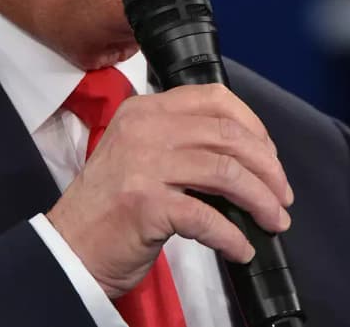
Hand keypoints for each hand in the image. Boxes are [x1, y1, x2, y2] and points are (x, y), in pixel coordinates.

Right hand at [46, 83, 292, 297]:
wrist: (67, 250)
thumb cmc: (110, 209)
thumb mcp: (142, 156)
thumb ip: (185, 143)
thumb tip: (252, 157)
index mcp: (146, 110)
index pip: (215, 99)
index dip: (254, 126)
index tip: (270, 156)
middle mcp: (144, 129)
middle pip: (230, 136)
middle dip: (268, 168)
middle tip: (281, 195)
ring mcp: (143, 164)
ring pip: (227, 172)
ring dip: (260, 201)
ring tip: (273, 221)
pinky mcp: (146, 204)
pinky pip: (208, 216)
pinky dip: (233, 235)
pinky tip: (241, 247)